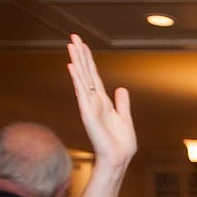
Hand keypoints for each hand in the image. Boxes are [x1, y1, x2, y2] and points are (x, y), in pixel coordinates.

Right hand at [66, 34, 135, 168]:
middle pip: (85, 73)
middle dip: (80, 54)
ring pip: (81, 78)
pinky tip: (72, 67)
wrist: (119, 159)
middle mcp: (94, 101)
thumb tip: (121, 89)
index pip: (94, 76)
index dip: (88, 60)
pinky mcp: (87, 114)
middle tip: (73, 37)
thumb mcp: (125, 119)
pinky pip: (81, 93)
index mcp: (103, 102)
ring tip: (70, 44)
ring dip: (76, 61)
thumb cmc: (121, 144)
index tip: (83, 45)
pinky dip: (77, 80)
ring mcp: (89, 106)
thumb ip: (122, 103)